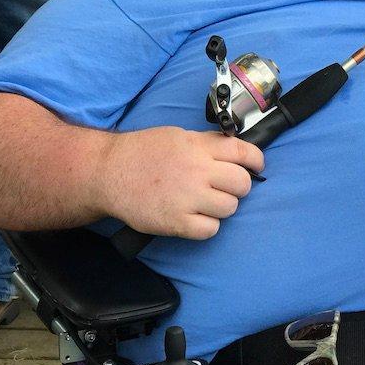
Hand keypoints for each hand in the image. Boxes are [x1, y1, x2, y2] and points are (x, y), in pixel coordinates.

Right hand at [95, 127, 265, 239]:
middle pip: (242, 184)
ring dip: (222, 207)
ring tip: (205, 203)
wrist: (107, 173)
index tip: (256, 167)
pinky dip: (207, 226)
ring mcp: (187, 197)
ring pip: (230, 208)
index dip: (256, 161)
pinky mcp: (177, 222)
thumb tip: (235, 151)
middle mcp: (197, 171)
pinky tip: (194, 217)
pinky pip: (211, 229)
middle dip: (239, 187)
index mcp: (199, 147)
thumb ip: (207, 144)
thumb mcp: (178, 136)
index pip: (244, 152)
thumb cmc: (142, 153)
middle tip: (225, 188)